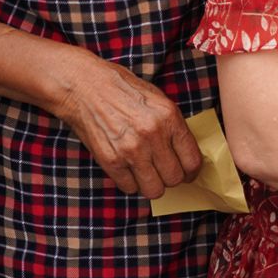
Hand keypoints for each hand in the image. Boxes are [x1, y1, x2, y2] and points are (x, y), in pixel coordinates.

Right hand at [43, 51, 202, 197]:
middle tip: (165, 172)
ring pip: (154, 189)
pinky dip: (131, 183)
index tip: (188, 174)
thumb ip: (174, 127)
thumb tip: (186, 153)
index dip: (192, 172)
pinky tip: (129, 170)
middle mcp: (153, 136)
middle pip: (174, 178)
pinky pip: (130, 188)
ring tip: (148, 174)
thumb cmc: (123, 91)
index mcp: (169, 118)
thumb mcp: (159, 101)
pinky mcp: (110, 161)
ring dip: (153, 184)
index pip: (192, 161)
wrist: (86, 87)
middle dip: (172, 178)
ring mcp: (131, 150)